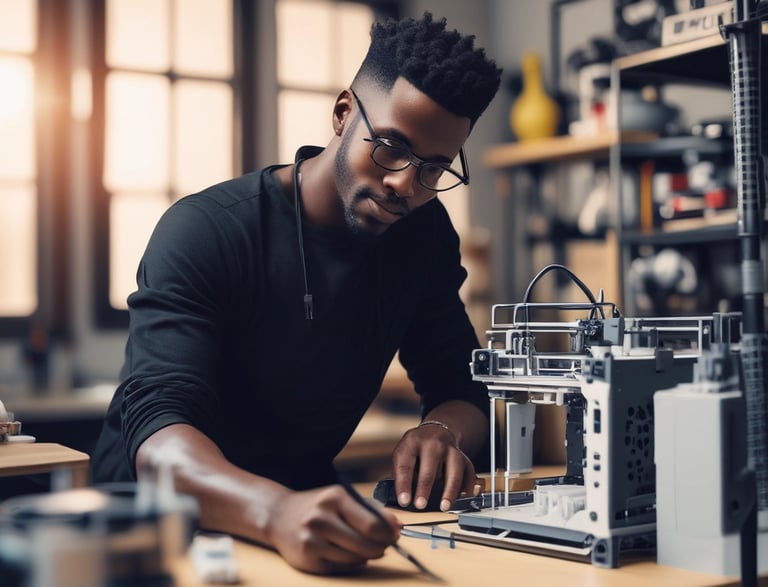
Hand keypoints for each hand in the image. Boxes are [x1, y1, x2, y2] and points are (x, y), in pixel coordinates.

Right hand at [265, 484, 400, 573]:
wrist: (278, 516)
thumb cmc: (316, 506)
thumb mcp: (341, 498)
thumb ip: (370, 509)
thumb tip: (398, 526)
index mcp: (334, 498)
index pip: (372, 523)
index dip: (388, 533)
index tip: (395, 536)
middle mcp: (321, 518)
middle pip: (365, 544)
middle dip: (381, 548)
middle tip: (385, 546)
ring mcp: (312, 540)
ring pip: (354, 558)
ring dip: (365, 556)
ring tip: (364, 548)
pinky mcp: (307, 560)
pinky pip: (340, 568)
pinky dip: (349, 563)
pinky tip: (345, 553)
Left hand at [391, 423, 481, 511]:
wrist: (436, 432)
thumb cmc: (416, 448)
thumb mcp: (402, 453)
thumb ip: (401, 473)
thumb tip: (403, 499)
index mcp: (412, 442)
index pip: (406, 465)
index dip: (404, 485)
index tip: (404, 501)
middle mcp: (433, 444)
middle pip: (429, 469)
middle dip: (424, 488)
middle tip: (420, 505)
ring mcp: (451, 450)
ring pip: (453, 471)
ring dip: (449, 491)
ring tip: (444, 507)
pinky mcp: (464, 458)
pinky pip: (468, 474)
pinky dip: (466, 488)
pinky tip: (461, 498)